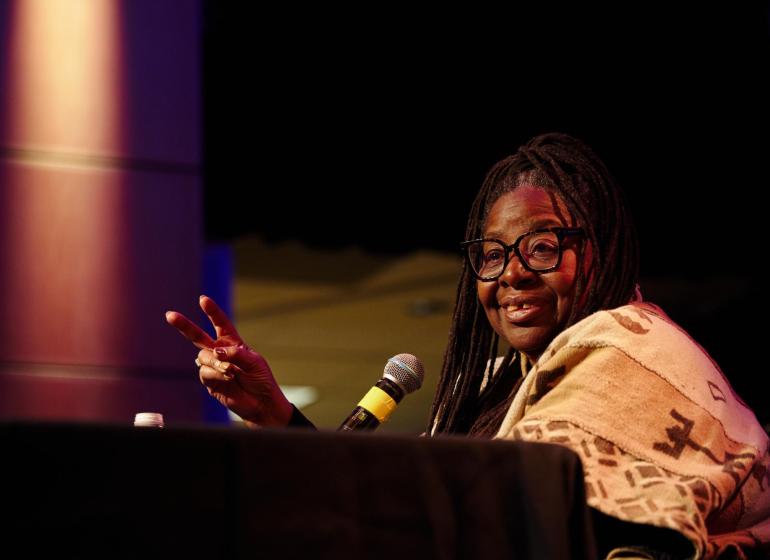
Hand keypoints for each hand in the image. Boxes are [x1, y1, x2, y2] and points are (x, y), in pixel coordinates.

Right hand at [165, 295, 292, 427]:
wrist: (260, 403)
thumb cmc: (260, 379)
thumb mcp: (254, 362)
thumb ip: (235, 354)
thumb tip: (215, 351)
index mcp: (232, 342)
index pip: (220, 323)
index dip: (212, 311)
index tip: (202, 299)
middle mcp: (219, 353)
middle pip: (197, 336)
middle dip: (184, 325)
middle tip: (170, 315)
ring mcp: (213, 367)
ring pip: (203, 357)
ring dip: (216, 362)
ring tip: (231, 371)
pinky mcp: (209, 382)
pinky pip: (205, 373)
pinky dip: (216, 373)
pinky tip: (228, 378)